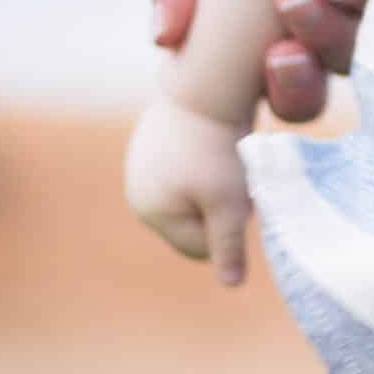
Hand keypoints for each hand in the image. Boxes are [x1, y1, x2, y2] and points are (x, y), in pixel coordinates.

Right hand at [124, 96, 252, 284]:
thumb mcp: (230, 205)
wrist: (204, 88)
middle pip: (192, 223)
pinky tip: (210, 143)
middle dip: (216, 209)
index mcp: (150, 212)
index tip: (236, 196)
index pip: (199, 247)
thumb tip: (231, 285)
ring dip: (211, 186)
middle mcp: (137, 192)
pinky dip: (202, 163)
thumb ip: (229, 247)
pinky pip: (185, 170)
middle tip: (232, 177)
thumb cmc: (217, 151)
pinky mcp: (151, 143)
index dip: (226, 228)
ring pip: (191, 196)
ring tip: (221, 159)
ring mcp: (140, 166)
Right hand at [144, 0, 373, 121]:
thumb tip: (164, 39)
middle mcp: (329, 15)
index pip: (276, 86)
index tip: (274, 54)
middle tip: (292, 29)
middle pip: (323, 89)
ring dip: (343, 30)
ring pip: (368, 55)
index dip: (280, 88)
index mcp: (269, 12)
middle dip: (306, 75)